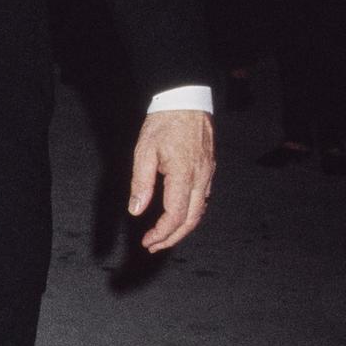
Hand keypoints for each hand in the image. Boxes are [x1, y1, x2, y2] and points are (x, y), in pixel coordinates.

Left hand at [129, 108, 213, 251]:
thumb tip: (136, 210)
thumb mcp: (144, 151)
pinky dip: (190, 213)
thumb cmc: (164, 123)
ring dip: (182, 228)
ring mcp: (208, 174)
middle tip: (154, 246)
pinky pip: (203, 199)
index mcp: (184, 175)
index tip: (147, 241)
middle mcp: (201, 178)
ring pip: (199, 211)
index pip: (175, 215)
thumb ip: (141, 183)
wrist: (186, 100)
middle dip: (173, 237)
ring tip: (163, 236)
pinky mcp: (209, 169)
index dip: (162, 233)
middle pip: (191, 220)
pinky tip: (177, 216)